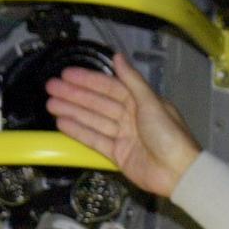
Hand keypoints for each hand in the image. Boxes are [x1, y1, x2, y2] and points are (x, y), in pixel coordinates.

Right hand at [45, 52, 200, 197]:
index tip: (66, 75)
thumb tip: (118, 57)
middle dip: (74, 95)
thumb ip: (133, 80)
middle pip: (97, 103)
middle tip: (51, 87)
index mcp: (141, 102)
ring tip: (50, 103)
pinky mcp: (118, 154)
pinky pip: (95, 139)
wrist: (178, 172)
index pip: (109, 87)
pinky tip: (62, 123)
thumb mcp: (152, 103)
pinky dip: (79, 132)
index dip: (87, 80)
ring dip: (72, 111)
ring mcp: (123, 136)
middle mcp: (131, 117)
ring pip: (93, 120)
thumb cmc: (170, 136)